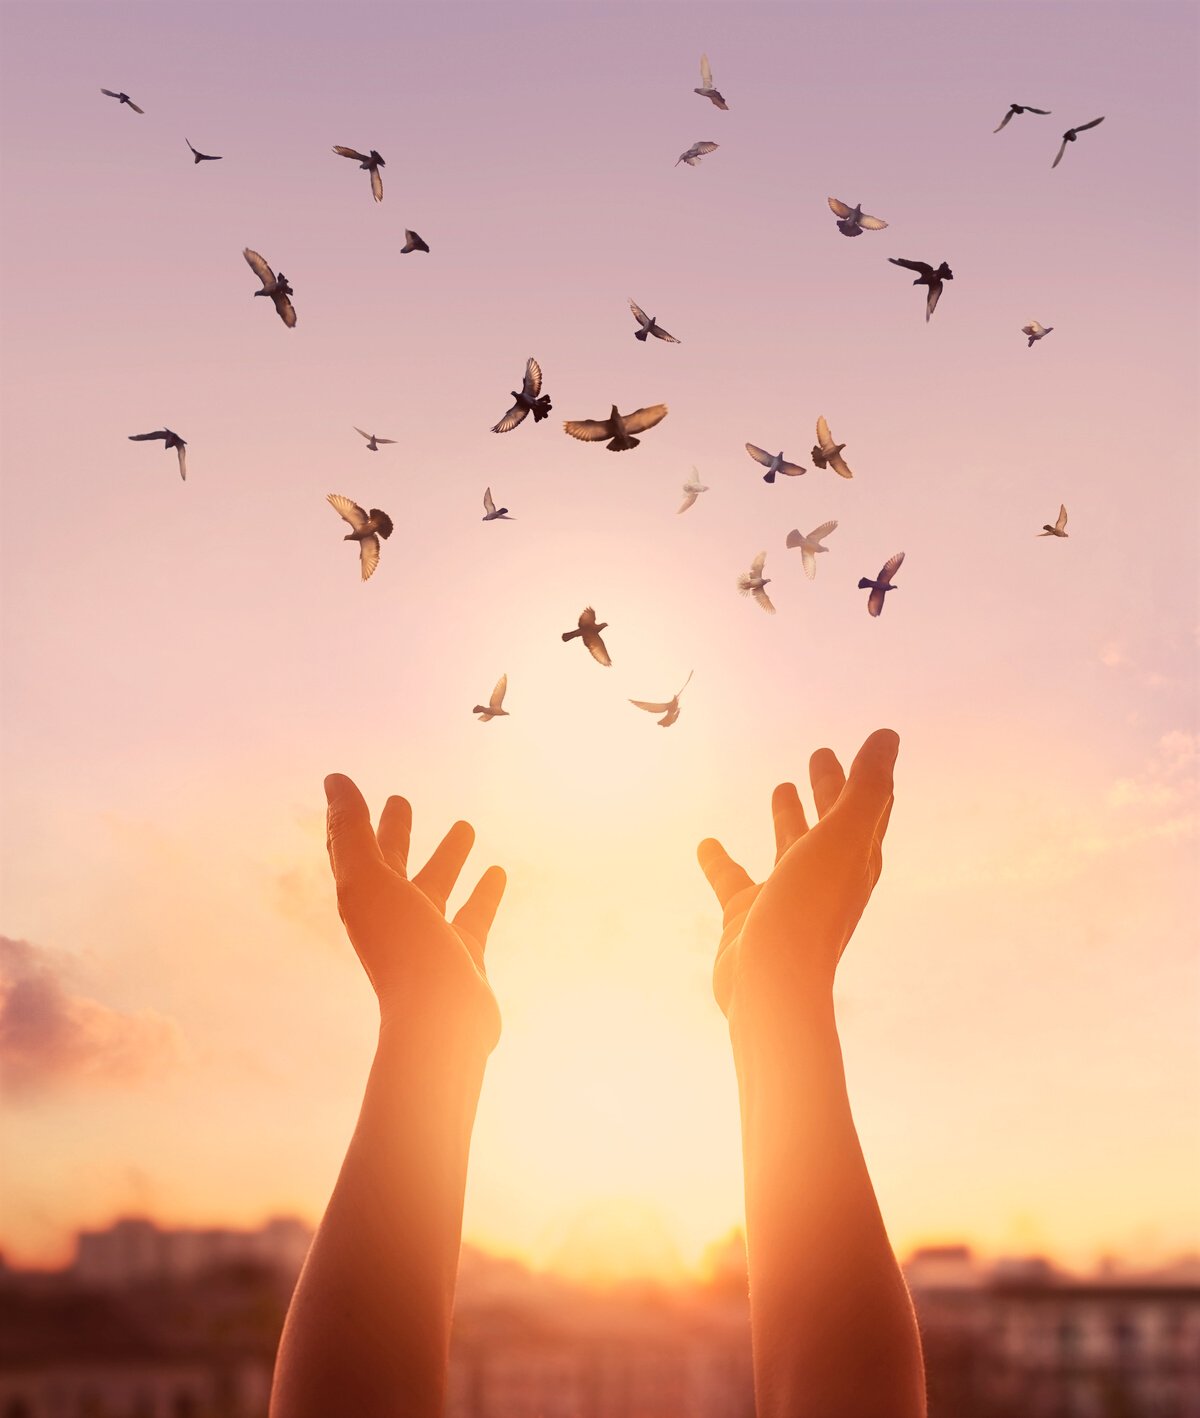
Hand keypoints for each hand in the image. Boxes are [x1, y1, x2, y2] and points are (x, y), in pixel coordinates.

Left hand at [324, 774, 504, 1052]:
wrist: (441, 1024)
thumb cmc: (403, 950)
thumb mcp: (369, 882)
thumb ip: (351, 831)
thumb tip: (332, 778)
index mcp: (364, 901)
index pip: (352, 851)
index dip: (350, 820)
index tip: (348, 790)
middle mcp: (392, 919)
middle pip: (392, 866)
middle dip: (396, 833)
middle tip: (402, 800)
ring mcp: (428, 939)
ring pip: (437, 887)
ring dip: (447, 857)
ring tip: (466, 826)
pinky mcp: (463, 958)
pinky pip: (473, 916)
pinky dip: (484, 892)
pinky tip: (497, 872)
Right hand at [698, 730, 897, 1022]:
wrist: (771, 987)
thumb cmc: (810, 910)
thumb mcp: (843, 837)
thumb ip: (866, 786)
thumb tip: (889, 734)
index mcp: (856, 859)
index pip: (869, 808)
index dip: (868, 775)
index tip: (868, 744)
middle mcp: (825, 878)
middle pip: (832, 823)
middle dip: (829, 789)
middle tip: (819, 755)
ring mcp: (786, 898)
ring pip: (789, 847)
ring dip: (788, 818)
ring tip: (780, 787)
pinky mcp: (747, 917)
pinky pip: (733, 880)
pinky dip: (721, 861)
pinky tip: (707, 844)